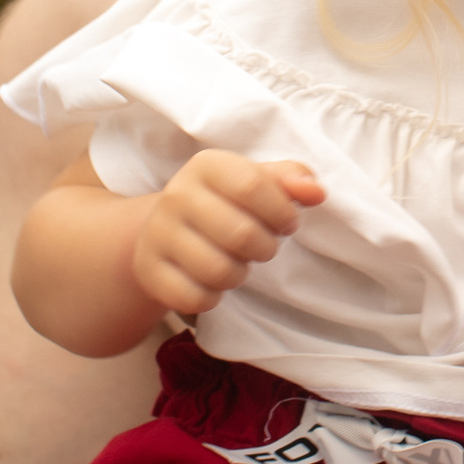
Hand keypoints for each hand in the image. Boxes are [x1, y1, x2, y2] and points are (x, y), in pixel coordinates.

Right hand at [131, 151, 324, 316]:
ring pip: (219, 270)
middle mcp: (176, 194)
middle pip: (240, 234)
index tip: (288, 223)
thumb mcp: (259, 181)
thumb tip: (315, 192)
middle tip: (264, 247)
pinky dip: (213, 297)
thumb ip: (293, 180)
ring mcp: (157, 233)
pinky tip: (213, 283)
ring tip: (238, 262)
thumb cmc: (227, 203)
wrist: (167, 229)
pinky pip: (194, 298)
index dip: (281, 211)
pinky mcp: (148, 270)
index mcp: (207, 165)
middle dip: (266, 248)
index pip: (252, 185)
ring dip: (240, 273)